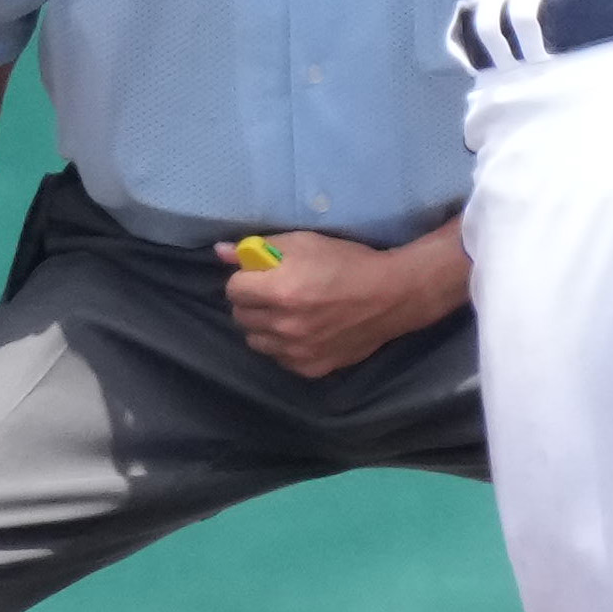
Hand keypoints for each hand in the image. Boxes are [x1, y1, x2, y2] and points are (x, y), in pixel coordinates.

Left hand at [220, 228, 465, 381]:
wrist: (392, 295)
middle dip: (252, 301)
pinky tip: (304, 330)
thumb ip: (260, 248)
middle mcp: (284, 325)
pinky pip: (279, 357)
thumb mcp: (305, 243)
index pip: (233, 289)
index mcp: (280, 290)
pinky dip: (283, 345)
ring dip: (264, 325)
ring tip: (288, 313)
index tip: (260, 274)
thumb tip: (220, 252)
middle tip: (274, 291)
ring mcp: (296, 351)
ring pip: (255, 340)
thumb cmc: (348, 262)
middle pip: (240, 316)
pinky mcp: (309, 368)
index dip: (246, 278)